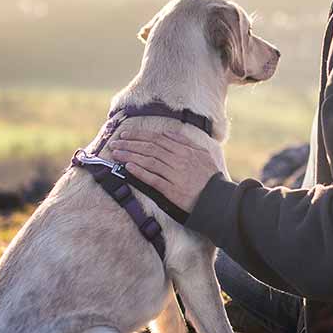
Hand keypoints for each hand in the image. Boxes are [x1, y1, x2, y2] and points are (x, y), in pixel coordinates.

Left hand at [105, 128, 220, 213]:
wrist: (217, 199)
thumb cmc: (210, 177)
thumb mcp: (202, 154)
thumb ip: (186, 142)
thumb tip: (169, 133)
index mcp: (184, 150)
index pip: (157, 139)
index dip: (139, 136)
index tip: (126, 134)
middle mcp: (177, 160)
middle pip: (149, 148)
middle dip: (130, 143)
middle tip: (115, 142)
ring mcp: (174, 174)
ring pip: (148, 161)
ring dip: (130, 155)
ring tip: (116, 153)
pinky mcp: (171, 190)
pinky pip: (152, 178)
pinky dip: (139, 172)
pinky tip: (128, 167)